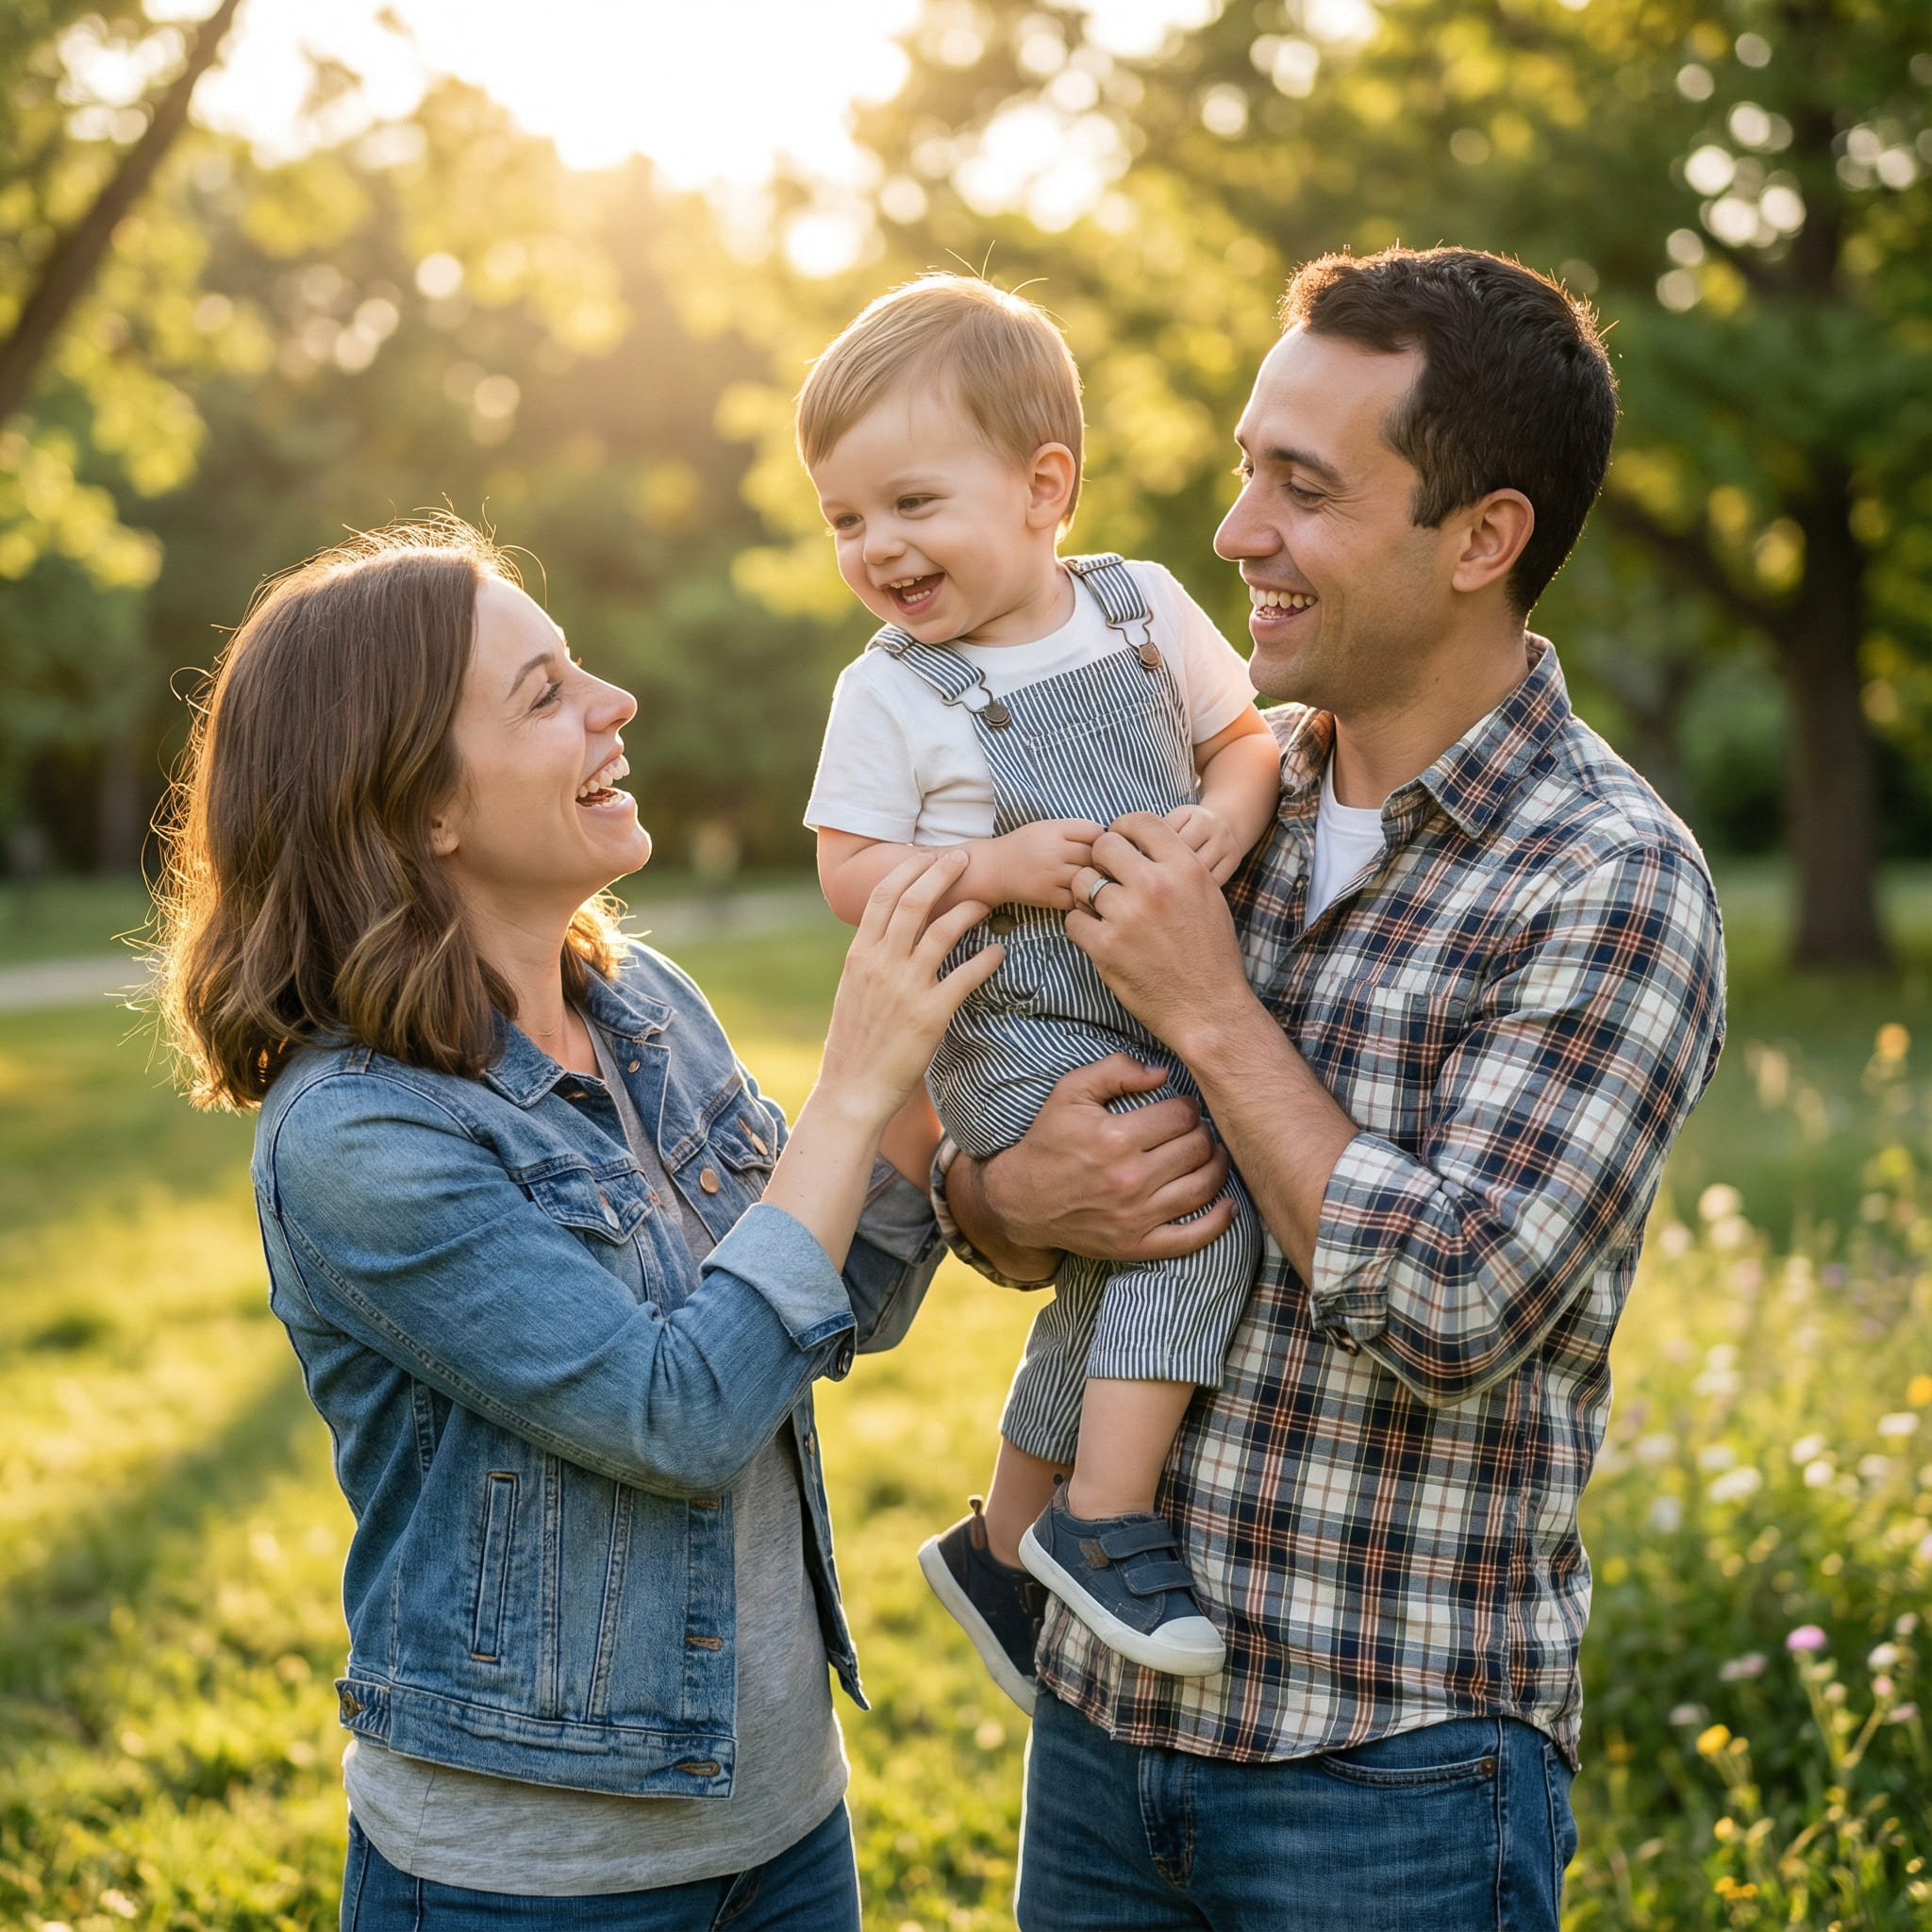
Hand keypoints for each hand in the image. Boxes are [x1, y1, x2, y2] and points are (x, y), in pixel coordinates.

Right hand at [818, 849, 1001, 1125]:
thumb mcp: (853, 990)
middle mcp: (880, 964)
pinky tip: (1000, 952)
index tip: (928, 854)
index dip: (909, 868)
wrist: (852, 1089)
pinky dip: (987, 960)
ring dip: (968, 909)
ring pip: (942, 930)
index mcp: (859, 955)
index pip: (882, 896)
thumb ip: (871, 958)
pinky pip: (965, 977)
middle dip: (941, 871)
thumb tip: (890, 934)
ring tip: (986, 901)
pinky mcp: (930, 1015)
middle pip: (913, 900)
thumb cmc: (854, 1043)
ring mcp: (905, 988)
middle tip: (964, 857)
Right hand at [954, 1054, 1233, 1268]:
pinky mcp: (1137, 1245)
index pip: (1180, 1116)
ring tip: (1210, 1155)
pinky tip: (1228, 1204)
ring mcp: (1135, 1216)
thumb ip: (1115, 1070)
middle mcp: (1129, 1179)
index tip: (1181, 1109)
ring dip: (1216, 1167)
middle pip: (1196, 1148)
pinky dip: (1218, 1222)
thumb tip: (1162, 1074)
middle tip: (1194, 1131)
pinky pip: (1192, 1238)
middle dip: (1203, 1133)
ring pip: (1203, 1187)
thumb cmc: (1049, 1141)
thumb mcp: (1070, 1091)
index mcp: (1115, 1138)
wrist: (1021, 1200)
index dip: (1187, 1107)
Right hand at [981, 818, 1103, 909]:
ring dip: (1097, 881)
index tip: (1103, 847)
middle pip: (1095, 855)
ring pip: (1088, 878)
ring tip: (1097, 882)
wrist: (994, 869)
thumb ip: (1075, 830)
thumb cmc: (1024, 846)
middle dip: (1104, 862)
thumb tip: (1110, 840)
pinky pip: (1077, 899)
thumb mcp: (1047, 827)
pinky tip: (1085, 895)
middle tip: (1105, 867)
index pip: (1095, 832)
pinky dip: (1085, 899)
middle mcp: (1053, 851)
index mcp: (1054, 829)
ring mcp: (1051, 875)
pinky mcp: (1047, 896)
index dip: (1104, 840)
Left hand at [1068, 813, 1255, 1057]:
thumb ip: (1176, 865)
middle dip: (1101, 861)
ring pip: (1082, 883)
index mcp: (1185, 867)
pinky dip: (1081, 928)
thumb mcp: (1208, 896)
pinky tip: (1099, 937)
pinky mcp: (1105, 946)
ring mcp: (1127, 916)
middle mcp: (1155, 885)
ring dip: (1087, 896)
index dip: (1123, 830)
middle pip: (1103, 847)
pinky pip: (1074, 920)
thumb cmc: (1210, 954)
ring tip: (1104, 912)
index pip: (1139, 821)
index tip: (1120, 846)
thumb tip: (1144, 844)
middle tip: (1108, 881)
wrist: (1209, 1008)